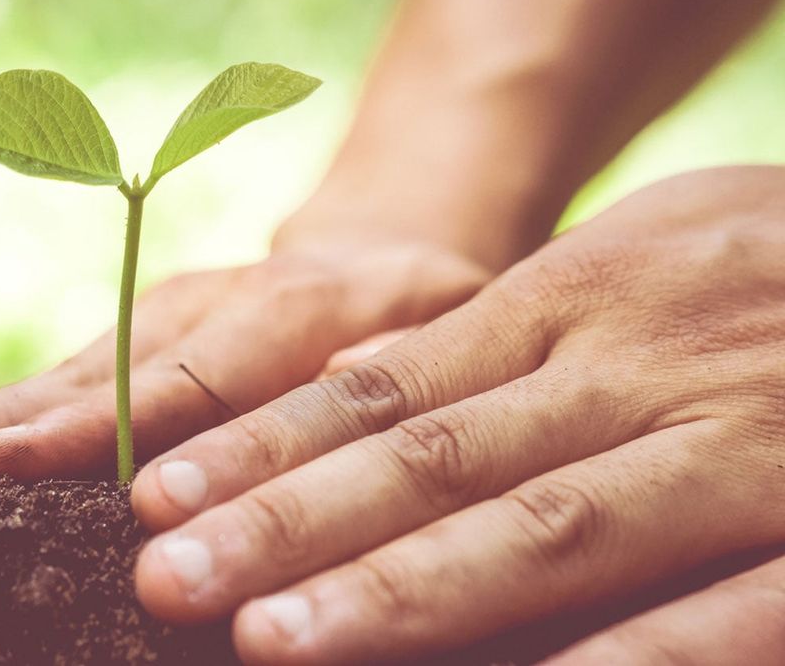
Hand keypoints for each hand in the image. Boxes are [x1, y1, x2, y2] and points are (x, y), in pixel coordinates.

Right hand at [0, 232, 487, 508]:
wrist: (381, 245)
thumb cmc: (427, 306)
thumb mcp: (451, 322)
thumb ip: (406, 360)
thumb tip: (351, 385)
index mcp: (282, 311)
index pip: (180, 381)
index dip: (91, 431)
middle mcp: (195, 310)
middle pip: (81, 381)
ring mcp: (151, 322)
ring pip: (45, 384)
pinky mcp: (127, 339)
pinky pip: (48, 391)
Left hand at [130, 165, 784, 662]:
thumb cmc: (765, 259)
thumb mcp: (634, 251)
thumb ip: (503, 326)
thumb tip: (355, 386)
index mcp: (572, 300)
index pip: (383, 386)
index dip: (263, 447)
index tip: (152, 495)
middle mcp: (626, 368)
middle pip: (427, 458)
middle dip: (285, 524)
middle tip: (161, 577)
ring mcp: (728, 445)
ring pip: (536, 525)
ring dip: (396, 590)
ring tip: (267, 642)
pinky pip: (721, 612)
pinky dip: (620, 659)